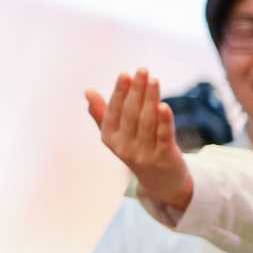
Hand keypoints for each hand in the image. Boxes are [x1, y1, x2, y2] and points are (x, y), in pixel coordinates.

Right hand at [86, 70, 190, 214]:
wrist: (161, 182)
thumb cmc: (137, 149)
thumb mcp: (117, 134)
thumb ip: (102, 113)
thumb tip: (87, 91)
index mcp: (110, 138)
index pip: (114, 112)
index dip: (119, 93)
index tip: (125, 74)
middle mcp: (124, 147)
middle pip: (131, 114)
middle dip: (136, 91)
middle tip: (142, 70)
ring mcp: (144, 153)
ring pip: (147, 122)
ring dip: (150, 99)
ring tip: (154, 80)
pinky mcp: (164, 157)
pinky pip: (163, 136)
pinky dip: (164, 121)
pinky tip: (164, 105)